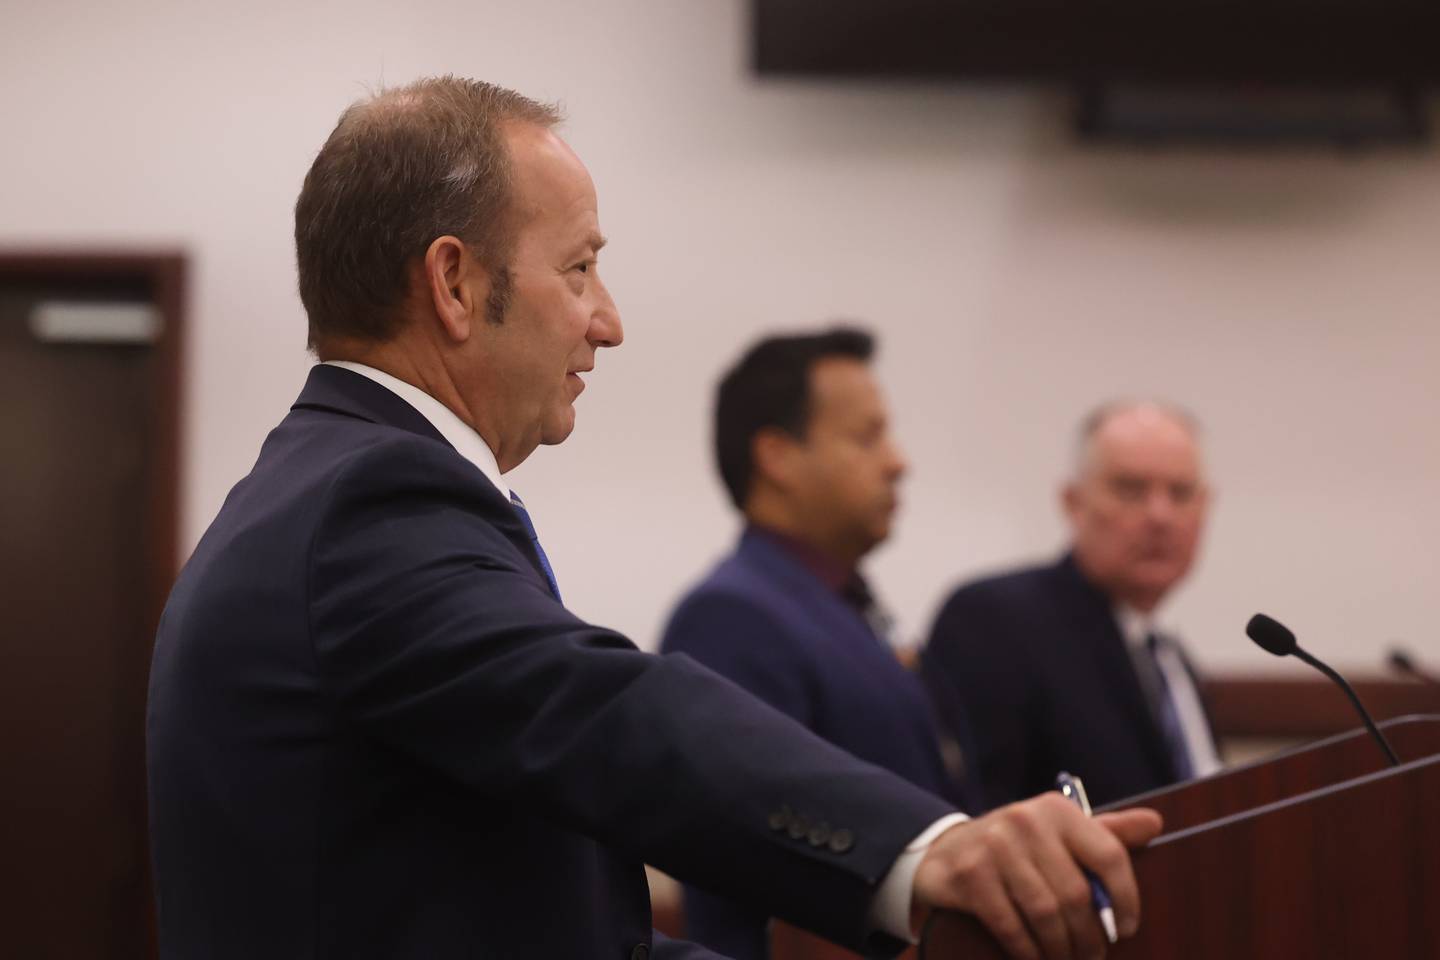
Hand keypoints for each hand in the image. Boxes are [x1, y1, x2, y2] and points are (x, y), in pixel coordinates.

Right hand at [910, 794, 1161, 959]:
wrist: (944, 851)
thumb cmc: (1016, 848)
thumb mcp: (1058, 833)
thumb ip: (1106, 833)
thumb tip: (1155, 823)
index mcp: (1057, 810)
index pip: (1109, 854)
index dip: (1126, 898)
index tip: (1128, 928)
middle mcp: (1026, 821)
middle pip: (1077, 894)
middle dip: (1089, 937)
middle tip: (1092, 956)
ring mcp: (994, 846)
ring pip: (1046, 914)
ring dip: (1061, 948)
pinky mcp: (970, 875)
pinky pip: (1011, 926)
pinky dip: (1029, 950)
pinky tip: (1036, 958)